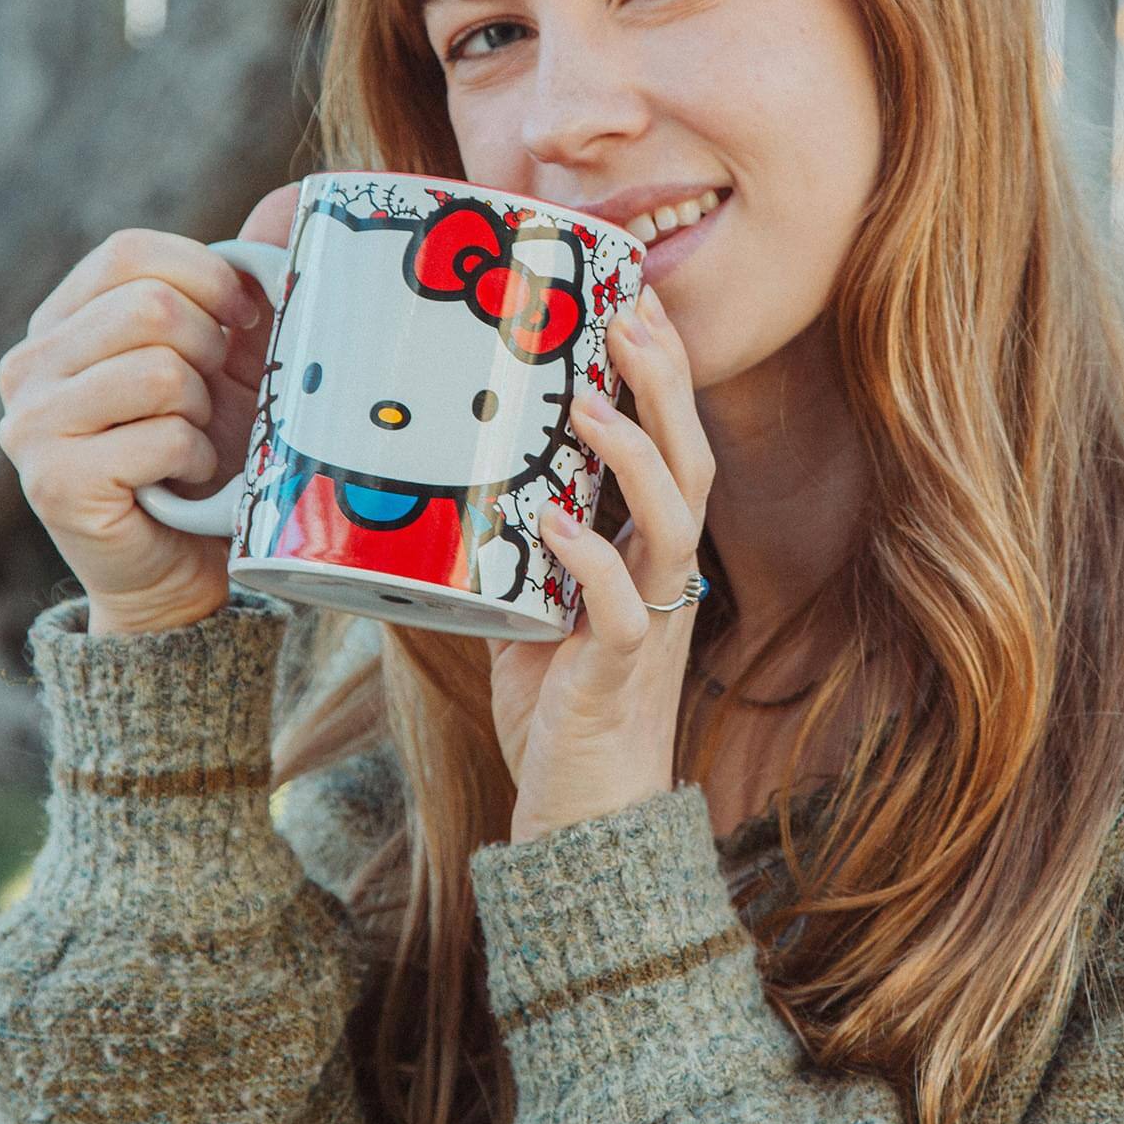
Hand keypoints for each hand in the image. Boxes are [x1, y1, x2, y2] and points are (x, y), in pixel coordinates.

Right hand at [0, 183, 301, 633]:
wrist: (182, 571)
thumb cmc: (210, 453)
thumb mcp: (229, 357)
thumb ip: (247, 276)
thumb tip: (299, 195)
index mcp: (59, 322)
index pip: (128, 252)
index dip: (204, 278)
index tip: (240, 323)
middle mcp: (25, 367)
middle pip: (150, 307)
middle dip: (211, 355)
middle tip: (211, 403)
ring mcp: (29, 425)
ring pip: (163, 371)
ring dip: (206, 413)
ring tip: (194, 442)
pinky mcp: (54, 482)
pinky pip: (166, 436)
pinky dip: (198, 460)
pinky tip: (181, 482)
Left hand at [483, 284, 716, 843]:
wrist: (584, 821)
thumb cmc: (557, 711)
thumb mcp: (527, 608)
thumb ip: (508, 548)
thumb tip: (431, 481)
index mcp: (645, 556)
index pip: (672, 446)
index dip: (663, 376)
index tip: (634, 303)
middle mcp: (662, 580)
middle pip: (691, 463)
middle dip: (667, 385)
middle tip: (629, 316)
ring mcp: (651, 626)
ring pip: (676, 523)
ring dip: (637, 456)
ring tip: (591, 403)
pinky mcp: (619, 677)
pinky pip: (628, 611)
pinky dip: (594, 562)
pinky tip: (556, 525)